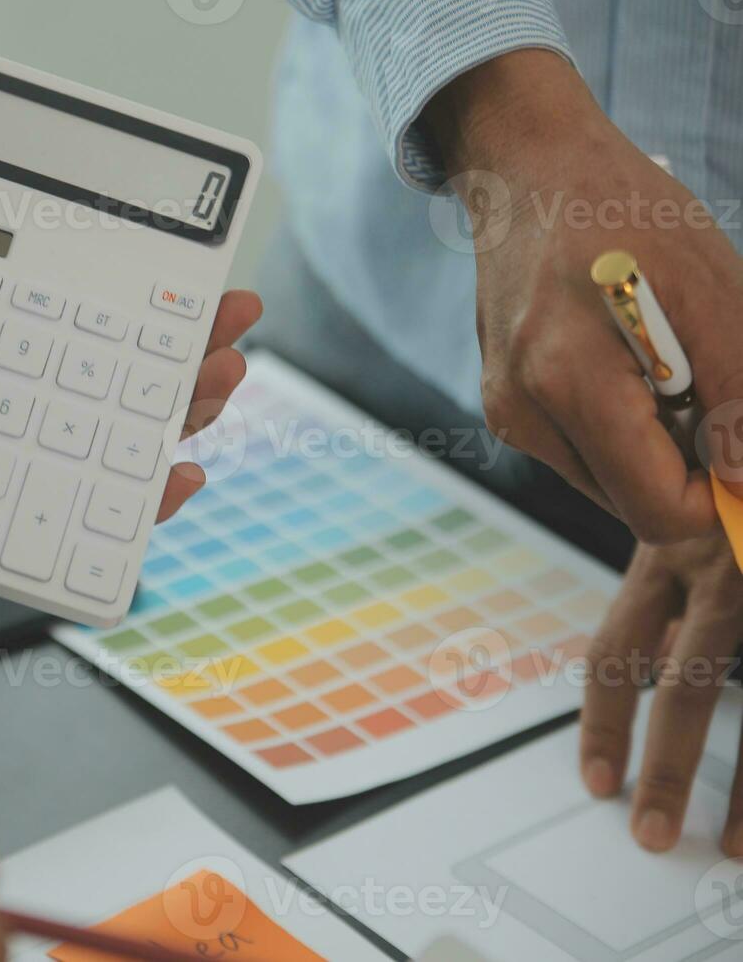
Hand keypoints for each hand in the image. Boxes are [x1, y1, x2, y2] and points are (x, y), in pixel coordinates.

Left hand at [0, 109, 261, 523]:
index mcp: (2, 326)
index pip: (93, 304)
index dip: (154, 284)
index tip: (201, 266)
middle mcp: (26, 385)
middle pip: (130, 367)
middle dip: (194, 347)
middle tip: (229, 329)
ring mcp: (25, 444)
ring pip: (126, 431)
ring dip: (184, 410)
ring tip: (216, 385)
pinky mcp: (14, 503)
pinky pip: (92, 511)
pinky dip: (141, 500)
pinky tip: (171, 477)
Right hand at [426, 50, 742, 543]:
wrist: (529, 170)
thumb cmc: (625, 212)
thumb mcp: (711, 289)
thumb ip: (736, 392)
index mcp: (568, 382)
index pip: (657, 509)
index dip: (719, 496)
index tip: (742, 446)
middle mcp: (523, 411)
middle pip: (632, 503)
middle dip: (686, 463)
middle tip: (704, 386)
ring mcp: (506, 411)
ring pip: (606, 482)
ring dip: (653, 444)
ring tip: (663, 365)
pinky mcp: (503, 403)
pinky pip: (581, 450)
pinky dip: (620, 424)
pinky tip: (625, 362)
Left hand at [579, 534, 742, 852]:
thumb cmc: (735, 472)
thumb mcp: (705, 514)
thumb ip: (683, 579)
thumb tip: (660, 657)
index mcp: (676, 548)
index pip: (620, 646)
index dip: (604, 720)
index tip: (594, 778)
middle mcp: (724, 566)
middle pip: (685, 689)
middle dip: (665, 769)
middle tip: (648, 832)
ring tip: (732, 850)